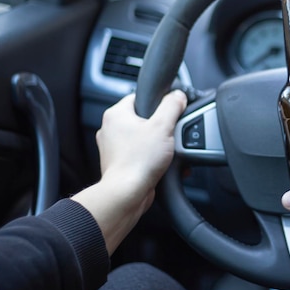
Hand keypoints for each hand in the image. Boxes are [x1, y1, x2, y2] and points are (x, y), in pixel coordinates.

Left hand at [73, 90, 186, 254]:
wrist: (127, 194)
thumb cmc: (138, 162)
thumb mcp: (163, 126)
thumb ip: (172, 106)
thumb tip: (178, 95)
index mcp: (116, 114)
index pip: (141, 97)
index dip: (159, 103)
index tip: (170, 112)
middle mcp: (111, 129)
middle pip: (145, 119)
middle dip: (162, 128)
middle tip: (170, 135)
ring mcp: (114, 148)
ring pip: (145, 138)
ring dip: (160, 145)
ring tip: (167, 153)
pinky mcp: (121, 163)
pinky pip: (142, 154)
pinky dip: (154, 158)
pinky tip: (162, 164)